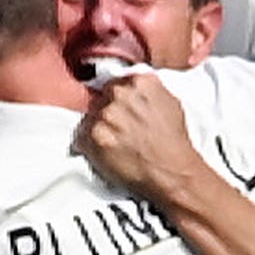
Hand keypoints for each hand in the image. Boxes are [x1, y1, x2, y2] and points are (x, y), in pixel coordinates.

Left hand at [75, 70, 214, 205]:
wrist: (171, 172)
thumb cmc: (173, 144)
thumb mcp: (171, 104)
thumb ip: (150, 91)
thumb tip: (136, 90)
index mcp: (140, 82)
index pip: (117, 82)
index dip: (119, 99)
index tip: (121, 109)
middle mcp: (121, 93)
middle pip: (102, 97)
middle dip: (109, 112)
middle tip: (122, 129)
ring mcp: (106, 114)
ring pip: (91, 116)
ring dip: (100, 128)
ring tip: (118, 143)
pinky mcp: (95, 135)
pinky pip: (82, 137)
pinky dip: (90, 146)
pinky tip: (108, 152)